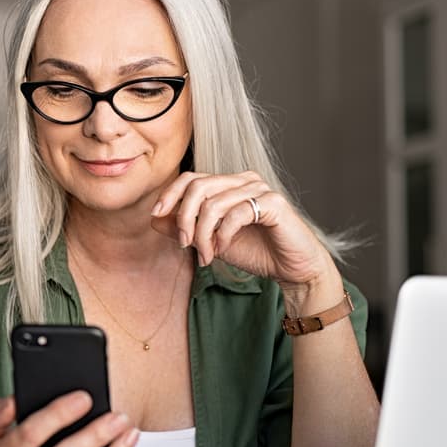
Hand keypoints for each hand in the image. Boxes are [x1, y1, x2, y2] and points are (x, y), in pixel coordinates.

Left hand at [149, 170, 335, 290]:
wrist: (291, 269)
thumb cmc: (255, 252)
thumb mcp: (211, 241)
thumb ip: (185, 228)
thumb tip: (155, 218)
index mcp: (229, 184)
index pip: (191, 178)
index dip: (170, 194)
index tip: (156, 215)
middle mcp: (244, 180)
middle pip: (198, 186)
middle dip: (184, 218)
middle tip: (184, 244)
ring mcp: (260, 189)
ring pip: (214, 203)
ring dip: (203, 234)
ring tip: (207, 255)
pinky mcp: (274, 203)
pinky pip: (236, 214)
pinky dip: (223, 235)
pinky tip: (222, 249)